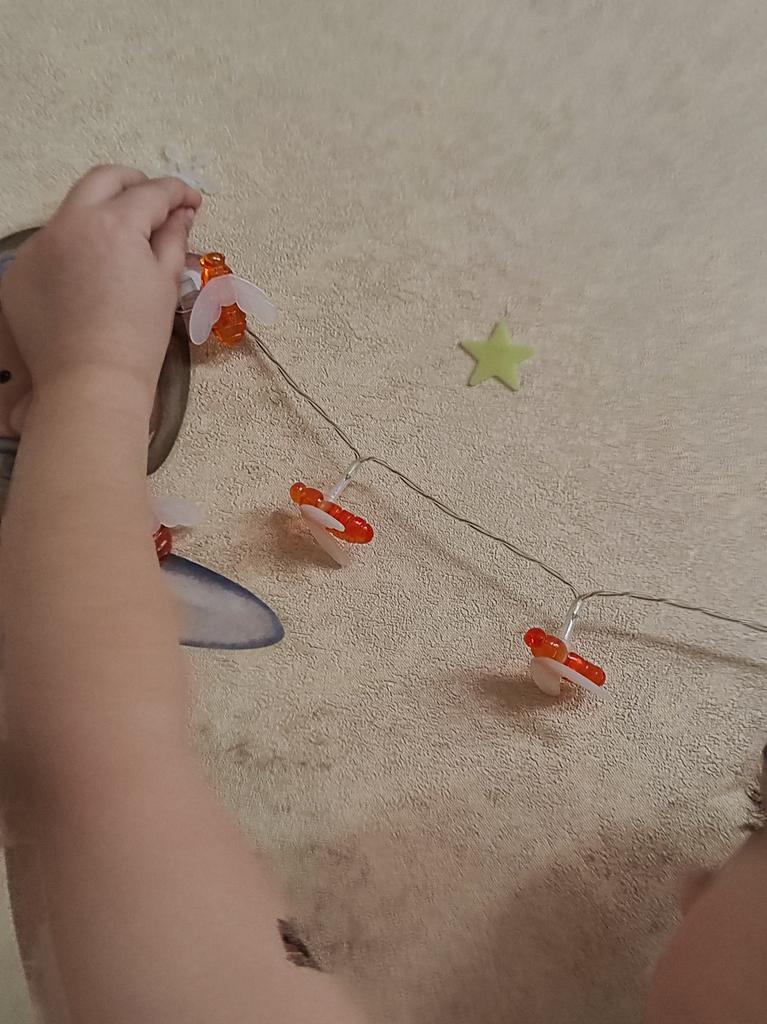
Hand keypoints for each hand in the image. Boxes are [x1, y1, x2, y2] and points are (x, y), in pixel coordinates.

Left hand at [0, 166, 201, 407]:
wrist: (90, 384)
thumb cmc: (137, 339)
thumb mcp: (164, 284)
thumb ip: (172, 239)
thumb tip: (180, 215)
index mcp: (113, 224)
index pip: (151, 192)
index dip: (178, 193)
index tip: (192, 203)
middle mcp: (69, 223)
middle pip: (103, 180)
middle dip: (134, 184)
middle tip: (156, 204)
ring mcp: (38, 246)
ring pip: (72, 212)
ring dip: (101, 217)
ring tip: (122, 245)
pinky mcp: (18, 272)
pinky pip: (50, 248)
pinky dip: (73, 251)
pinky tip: (89, 280)